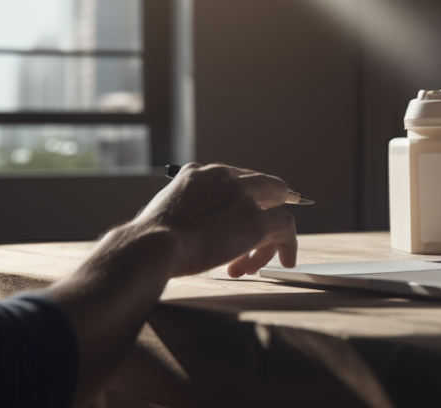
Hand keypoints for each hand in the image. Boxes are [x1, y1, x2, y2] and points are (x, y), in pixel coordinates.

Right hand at [132, 163, 297, 277]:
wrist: (153, 246)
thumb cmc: (151, 239)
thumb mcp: (167, 210)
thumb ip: (189, 209)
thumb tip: (196, 226)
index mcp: (201, 173)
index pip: (234, 179)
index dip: (241, 202)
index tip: (241, 218)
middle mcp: (225, 177)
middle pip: (264, 185)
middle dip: (267, 208)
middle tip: (266, 230)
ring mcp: (243, 197)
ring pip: (275, 209)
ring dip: (266, 240)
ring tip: (250, 266)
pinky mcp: (256, 219)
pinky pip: (285, 226)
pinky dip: (288, 245)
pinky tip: (286, 261)